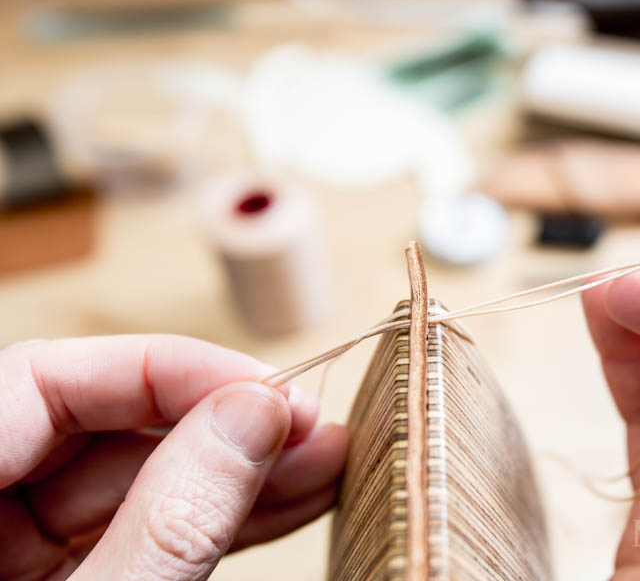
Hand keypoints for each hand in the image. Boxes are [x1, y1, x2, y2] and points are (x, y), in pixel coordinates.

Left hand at [0, 334, 347, 579]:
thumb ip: (170, 519)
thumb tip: (254, 416)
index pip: (42, 380)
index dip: (162, 368)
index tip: (260, 387)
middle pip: (102, 426)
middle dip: (220, 425)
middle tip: (305, 423)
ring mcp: (18, 548)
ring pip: (137, 479)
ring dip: (239, 472)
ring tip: (321, 461)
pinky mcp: (67, 576)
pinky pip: (148, 528)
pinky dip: (219, 517)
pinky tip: (290, 498)